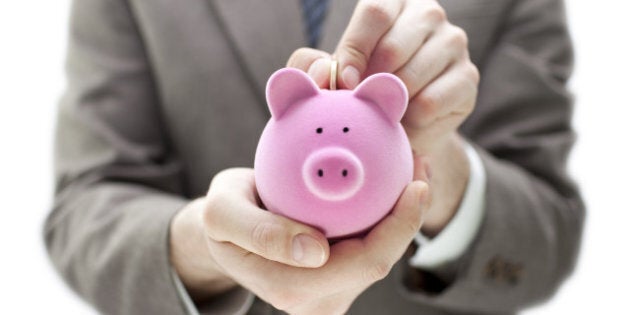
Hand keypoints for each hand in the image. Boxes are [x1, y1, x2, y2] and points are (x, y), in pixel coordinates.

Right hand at [170, 168, 428, 313]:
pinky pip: (370, 248)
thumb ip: (259, 232)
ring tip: (413, 168)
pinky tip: (393, 183)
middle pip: (380, 262)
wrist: (227, 230)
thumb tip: (315, 251)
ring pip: (380, 256)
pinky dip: (386, 218)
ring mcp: (329, 294)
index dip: (398, 228)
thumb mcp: (222, 214)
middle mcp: (317, 302)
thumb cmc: (225, 217)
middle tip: (420, 166)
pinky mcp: (337, 281)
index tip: (416, 183)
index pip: (363, 263)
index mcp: (293, 289)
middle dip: (410, 217)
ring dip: (402, 216)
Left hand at [288, 0, 477, 234]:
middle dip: (370, 85)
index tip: (344, 83)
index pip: (375, 13)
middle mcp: (428, 16)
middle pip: (393, 48)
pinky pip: (429, 105)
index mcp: (393, 4)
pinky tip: (405, 124)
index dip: (354, 49)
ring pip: (411, 79)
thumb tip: (322, 74)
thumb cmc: (362, 89)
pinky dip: (410, 123)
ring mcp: (453, 44)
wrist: (403, 124)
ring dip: (390, 107)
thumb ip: (315, 68)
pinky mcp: (468, 79)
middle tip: (363, 105)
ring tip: (384, 114)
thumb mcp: (332, 75)